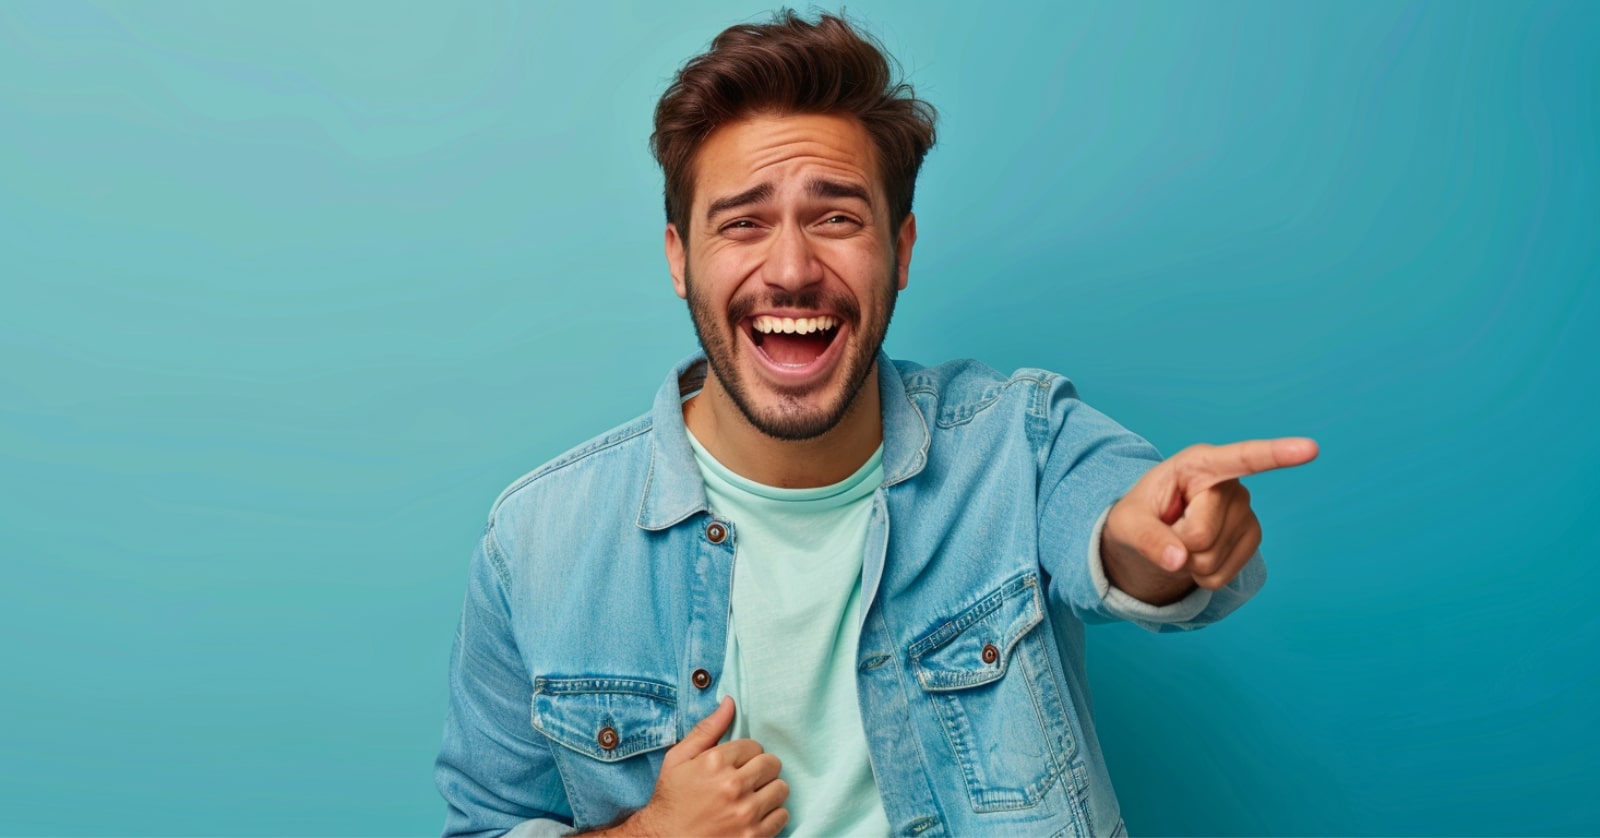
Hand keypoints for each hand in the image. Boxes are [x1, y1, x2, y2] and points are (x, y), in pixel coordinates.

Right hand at [606, 696, 788, 837]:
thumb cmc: (671, 799)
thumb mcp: (679, 759)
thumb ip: (707, 729)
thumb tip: (730, 702)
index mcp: (715, 762)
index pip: (754, 746)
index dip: (745, 755)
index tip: (735, 765)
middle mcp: (733, 786)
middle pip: (772, 764)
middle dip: (760, 769)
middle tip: (746, 780)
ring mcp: (745, 813)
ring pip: (781, 789)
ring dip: (768, 791)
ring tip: (751, 797)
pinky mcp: (754, 836)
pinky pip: (782, 816)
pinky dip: (772, 815)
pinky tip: (754, 815)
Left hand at [1101, 437, 1317, 602]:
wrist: (1151, 537)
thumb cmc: (1137, 517)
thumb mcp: (1125, 524)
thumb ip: (1146, 538)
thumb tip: (1179, 559)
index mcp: (1199, 464)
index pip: (1241, 458)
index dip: (1276, 454)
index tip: (1311, 449)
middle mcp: (1230, 484)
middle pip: (1200, 534)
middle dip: (1175, 544)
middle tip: (1167, 529)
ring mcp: (1245, 512)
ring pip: (1210, 560)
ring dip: (1187, 562)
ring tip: (1180, 540)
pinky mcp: (1251, 538)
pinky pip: (1221, 577)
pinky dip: (1200, 576)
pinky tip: (1195, 556)